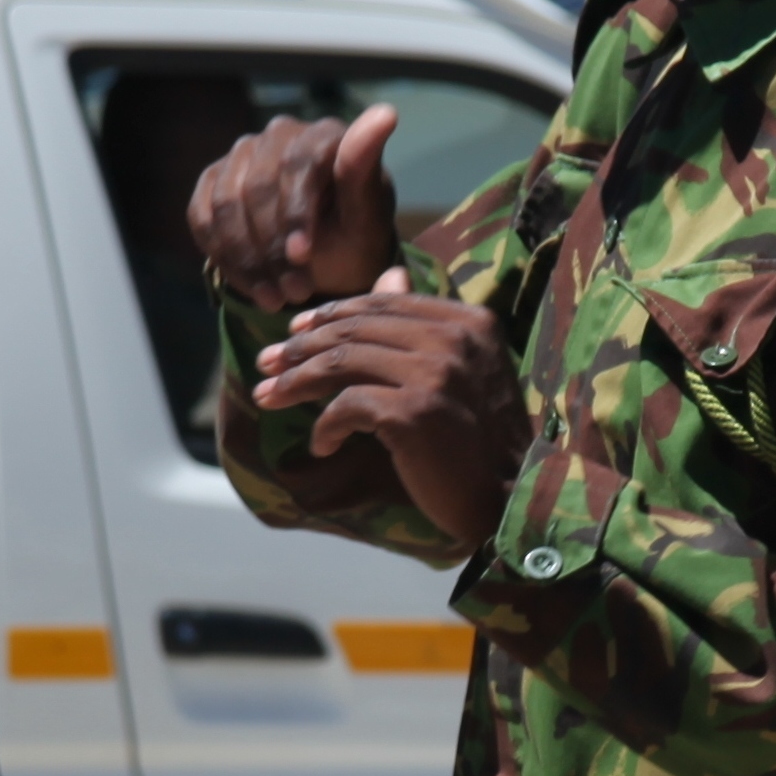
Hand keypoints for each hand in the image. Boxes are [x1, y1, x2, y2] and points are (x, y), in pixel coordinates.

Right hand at [187, 103, 400, 305]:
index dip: (296, 213)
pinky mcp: (213, 181)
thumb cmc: (354, 239)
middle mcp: (279, 135)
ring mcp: (242, 155)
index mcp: (322, 134)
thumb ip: (365, 169)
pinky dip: (224, 257)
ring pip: (225, 205)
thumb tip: (386, 112)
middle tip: (294, 293)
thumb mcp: (366, 216)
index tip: (303, 257)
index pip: (297, 165)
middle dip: (271, 248)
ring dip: (247, 259)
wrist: (327, 264)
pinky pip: (202, 217)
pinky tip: (251, 284)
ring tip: (274, 298)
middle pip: (256, 188)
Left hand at [250, 274, 529, 554]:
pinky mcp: (414, 412)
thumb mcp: (458, 371)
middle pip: (357, 329)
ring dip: (297, 381)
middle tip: (266, 364)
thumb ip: (421, 326)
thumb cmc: (479, 440)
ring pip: (343, 362)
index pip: (384, 303)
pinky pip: (347, 406)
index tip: (294, 334)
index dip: (331, 315)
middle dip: (301, 347)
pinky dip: (325, 425)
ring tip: (269, 396)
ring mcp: (435, 374)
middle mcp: (455, 339)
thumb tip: (388, 276)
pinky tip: (322, 445)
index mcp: (469, 322)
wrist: (509, 498)